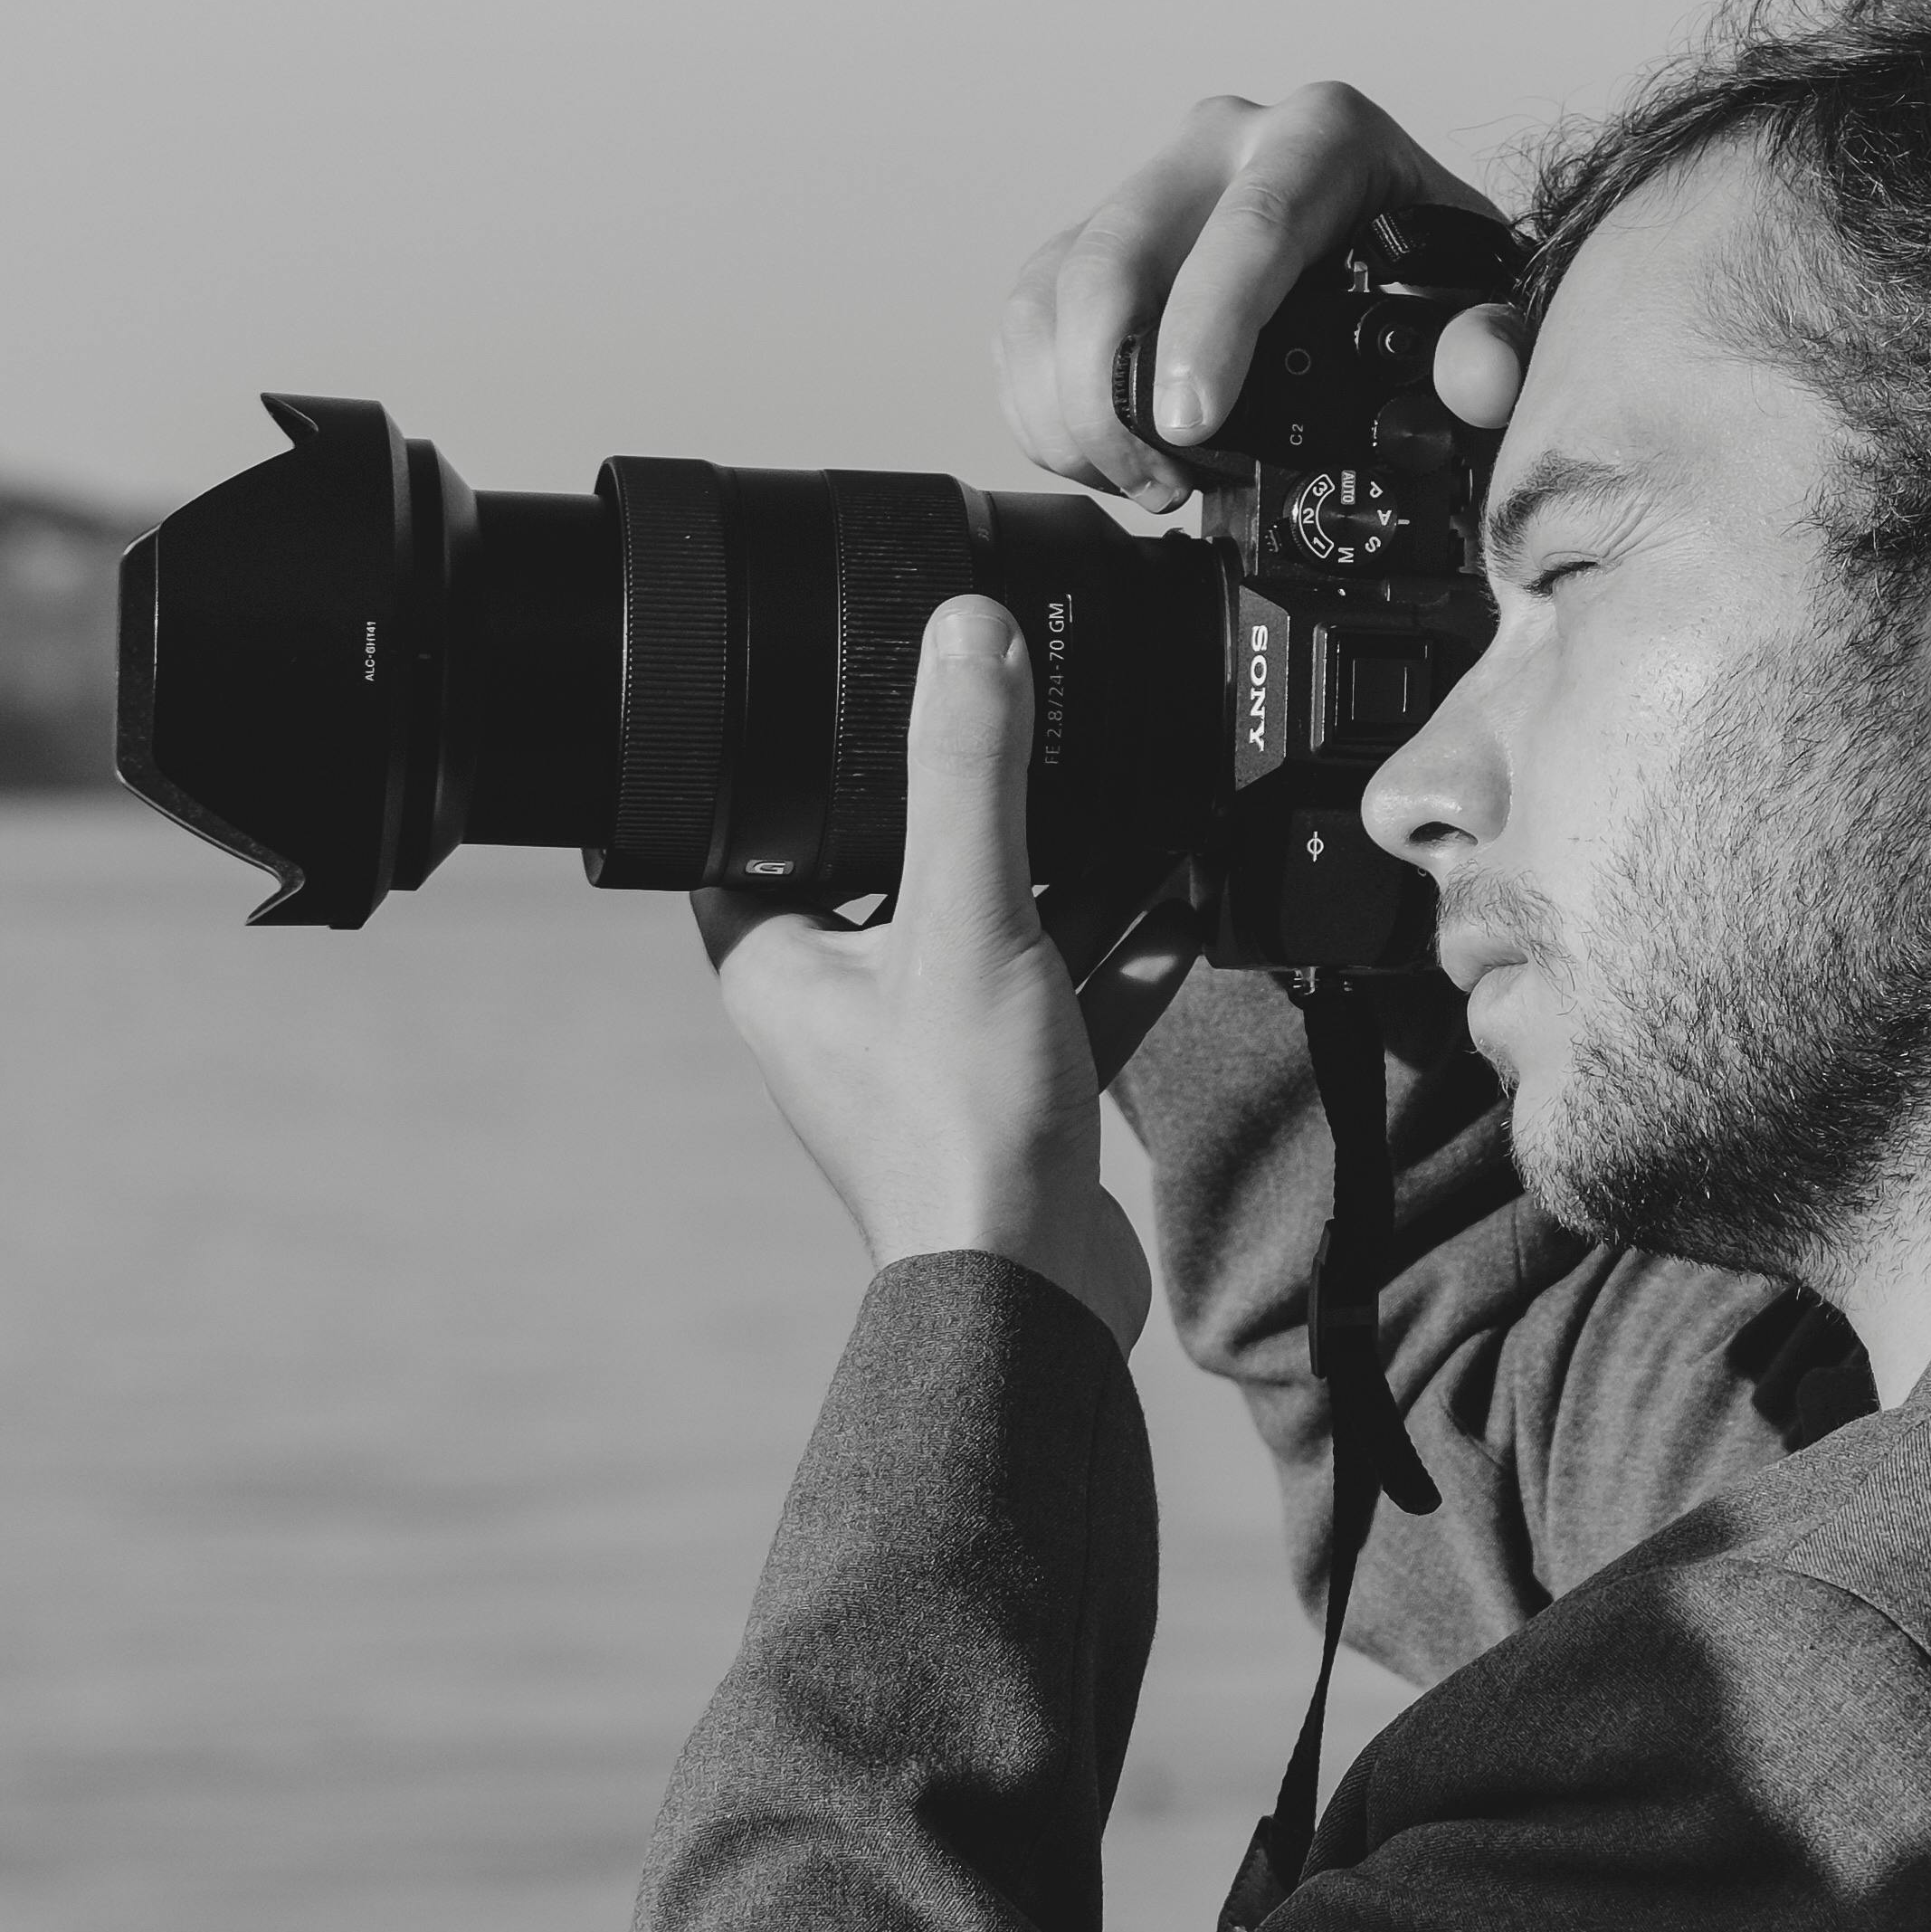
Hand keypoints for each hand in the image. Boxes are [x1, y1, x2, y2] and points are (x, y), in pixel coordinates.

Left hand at [697, 601, 1152, 1347]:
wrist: (1032, 1294)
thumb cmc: (959, 1131)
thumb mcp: (968, 915)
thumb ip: (970, 773)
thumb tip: (965, 637)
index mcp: (777, 964)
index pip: (753, 829)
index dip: (797, 758)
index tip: (854, 693)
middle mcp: (834, 1012)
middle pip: (885, 873)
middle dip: (962, 811)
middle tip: (1015, 735)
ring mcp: (919, 1061)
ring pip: (982, 936)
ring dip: (1057, 883)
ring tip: (1121, 809)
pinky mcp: (1001, 1101)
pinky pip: (1054, 1004)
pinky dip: (1111, 959)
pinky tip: (1177, 913)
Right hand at [994, 77, 1526, 506]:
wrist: (1392, 277)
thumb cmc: (1434, 287)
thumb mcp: (1480, 313)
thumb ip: (1492, 346)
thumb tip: (1481, 376)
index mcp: (1324, 139)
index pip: (1252, 224)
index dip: (1207, 329)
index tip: (1191, 427)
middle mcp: (1224, 146)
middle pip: (1116, 254)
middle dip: (1115, 392)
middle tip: (1164, 483)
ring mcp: (1151, 189)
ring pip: (1053, 289)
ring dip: (1071, 407)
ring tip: (1145, 481)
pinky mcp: (1094, 238)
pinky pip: (1027, 316)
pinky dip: (1041, 403)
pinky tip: (1099, 455)